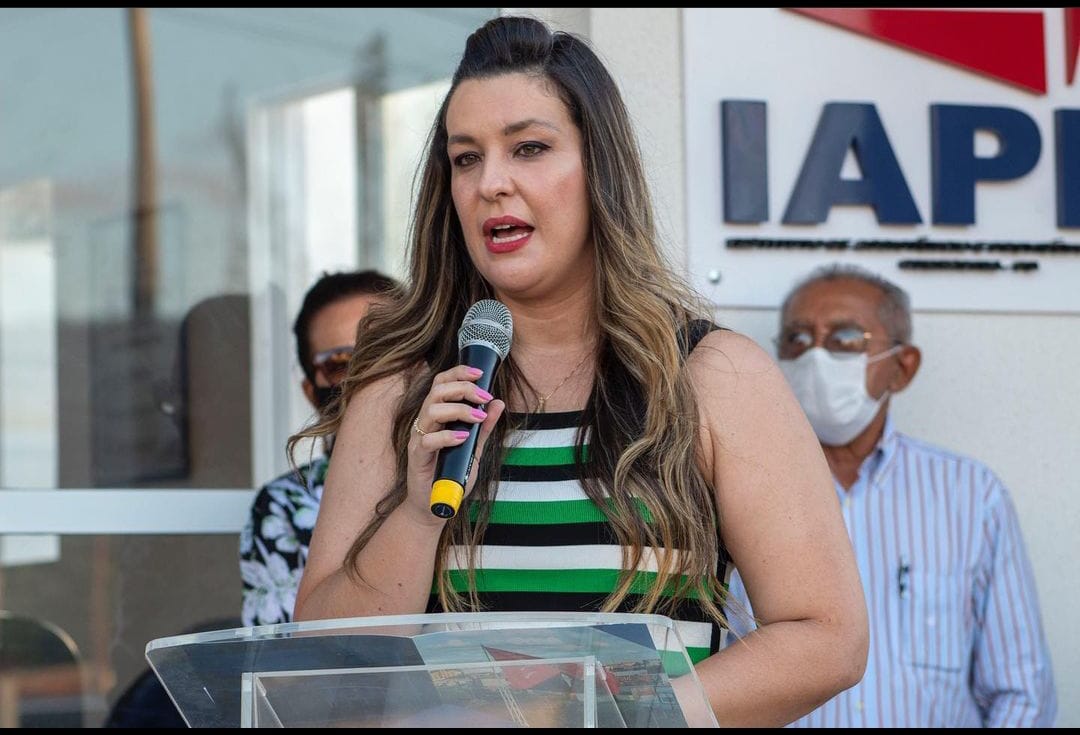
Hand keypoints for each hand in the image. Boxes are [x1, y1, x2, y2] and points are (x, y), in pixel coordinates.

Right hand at [405, 365, 504, 523]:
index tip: (480, 374)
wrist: (436, 504)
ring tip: (477, 418)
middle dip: (463, 388)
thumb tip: (498, 403)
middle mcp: (425, 422)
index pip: (442, 383)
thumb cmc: (452, 474)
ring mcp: (419, 438)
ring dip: (459, 409)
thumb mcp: (474, 448)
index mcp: (437, 415)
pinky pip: (429, 440)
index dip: (459, 373)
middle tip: (483, 397)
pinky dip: (448, 436)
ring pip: (432, 410)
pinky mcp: (417, 456)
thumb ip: (484, 427)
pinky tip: (463, 438)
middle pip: (437, 390)